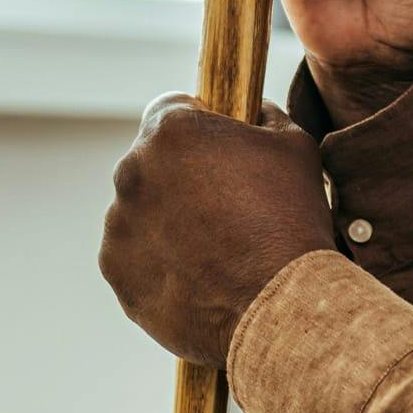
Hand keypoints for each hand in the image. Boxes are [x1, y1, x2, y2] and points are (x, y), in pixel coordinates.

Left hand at [99, 94, 337, 367]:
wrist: (281, 305)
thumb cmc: (292, 219)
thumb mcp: (295, 147)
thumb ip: (265, 116)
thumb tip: (254, 110)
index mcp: (172, 132)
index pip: (171, 107)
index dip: (199, 124)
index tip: (218, 148)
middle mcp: (132, 172)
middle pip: (153, 162)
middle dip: (182, 176)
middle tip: (228, 206)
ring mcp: (119, 226)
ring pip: (142, 212)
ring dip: (170, 221)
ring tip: (220, 249)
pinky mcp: (117, 273)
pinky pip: (137, 257)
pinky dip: (162, 263)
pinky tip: (204, 276)